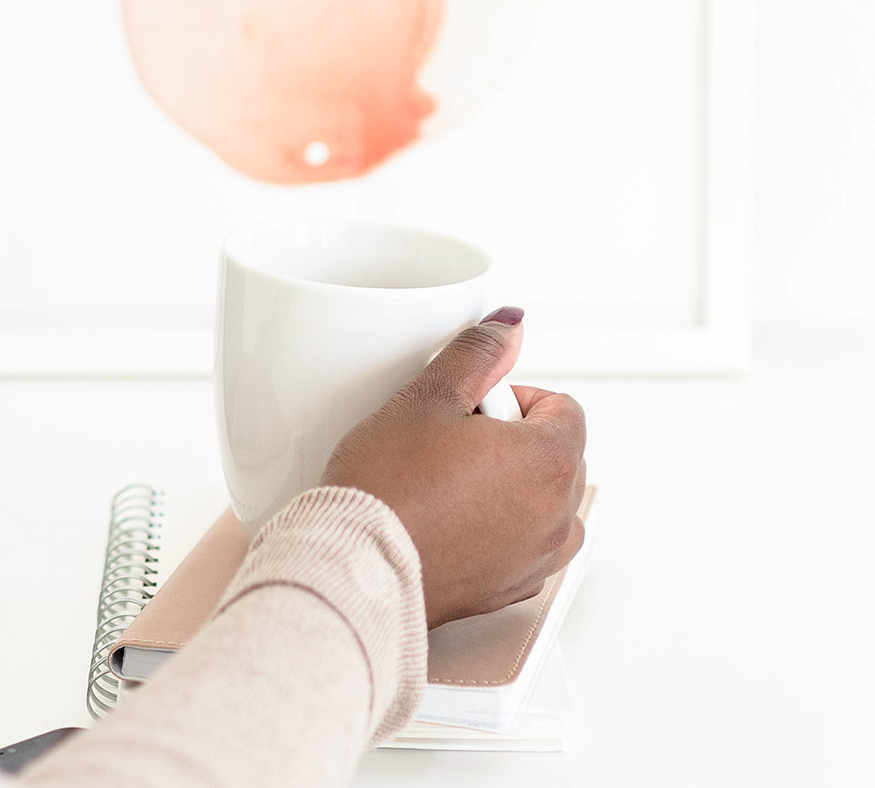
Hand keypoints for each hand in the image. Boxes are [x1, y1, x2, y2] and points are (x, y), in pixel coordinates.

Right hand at [321, 309, 586, 628]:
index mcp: (548, 463)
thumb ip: (478, 354)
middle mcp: (555, 517)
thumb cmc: (388, 488)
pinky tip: (451, 519)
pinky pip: (523, 549)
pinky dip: (501, 531)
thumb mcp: (429, 396)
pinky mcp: (504, 591)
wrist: (354, 566)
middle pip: (559, 455)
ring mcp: (532, 561)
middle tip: (455, 439)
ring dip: (515, 487)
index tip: (473, 404)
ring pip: (546, 505)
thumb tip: (509, 326)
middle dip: (515, 439)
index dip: (515, 396)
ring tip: (455, 480)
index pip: (565, 409)